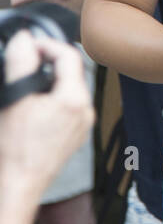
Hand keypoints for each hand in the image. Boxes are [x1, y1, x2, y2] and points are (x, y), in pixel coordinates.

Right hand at [0, 31, 94, 200]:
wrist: (19, 185)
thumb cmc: (15, 149)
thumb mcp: (15, 98)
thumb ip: (21, 61)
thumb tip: (25, 38)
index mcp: (75, 99)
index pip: (69, 55)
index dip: (46, 44)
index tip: (26, 45)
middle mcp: (86, 110)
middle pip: (71, 71)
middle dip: (48, 61)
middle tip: (24, 60)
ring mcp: (83, 124)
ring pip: (70, 88)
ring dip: (50, 79)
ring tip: (26, 82)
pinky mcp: (76, 135)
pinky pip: (69, 105)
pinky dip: (53, 96)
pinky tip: (34, 104)